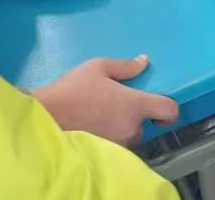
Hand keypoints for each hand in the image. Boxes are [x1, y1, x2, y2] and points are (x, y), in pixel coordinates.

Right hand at [33, 55, 178, 144]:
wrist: (46, 118)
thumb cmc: (73, 90)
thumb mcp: (98, 67)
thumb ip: (125, 66)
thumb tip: (144, 61)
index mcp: (134, 105)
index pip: (169, 110)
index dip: (168, 108)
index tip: (158, 107)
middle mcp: (131, 128)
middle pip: (145, 124)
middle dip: (133, 115)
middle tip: (113, 102)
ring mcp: (119, 144)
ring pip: (129, 134)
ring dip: (121, 126)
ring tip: (100, 112)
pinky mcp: (106, 154)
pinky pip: (116, 144)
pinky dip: (110, 135)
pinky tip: (93, 124)